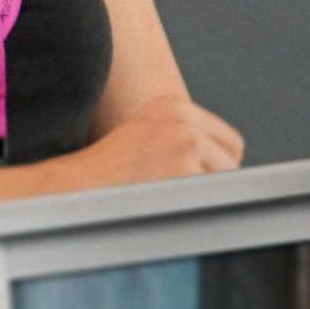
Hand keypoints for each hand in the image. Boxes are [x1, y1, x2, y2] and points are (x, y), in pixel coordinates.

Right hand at [64, 91, 244, 190]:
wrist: (78, 186)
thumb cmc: (110, 170)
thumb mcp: (148, 134)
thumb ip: (184, 137)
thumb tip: (230, 161)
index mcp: (174, 105)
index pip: (229, 140)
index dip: (216, 164)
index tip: (195, 176)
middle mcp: (183, 118)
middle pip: (232, 160)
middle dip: (212, 178)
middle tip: (177, 188)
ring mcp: (185, 141)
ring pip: (224, 178)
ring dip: (201, 192)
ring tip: (165, 191)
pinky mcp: (184, 168)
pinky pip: (210, 195)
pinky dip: (193, 203)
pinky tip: (164, 200)